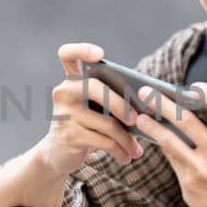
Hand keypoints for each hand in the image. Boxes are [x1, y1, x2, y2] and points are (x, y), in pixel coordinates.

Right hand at [36, 42, 145, 177]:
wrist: (58, 154)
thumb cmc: (87, 125)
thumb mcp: (97, 108)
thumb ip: (113, 98)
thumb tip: (148, 104)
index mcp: (72, 79)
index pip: (68, 55)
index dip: (82, 50)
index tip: (100, 54)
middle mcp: (64, 92)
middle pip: (95, 88)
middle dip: (121, 104)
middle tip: (137, 120)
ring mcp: (64, 114)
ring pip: (106, 122)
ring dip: (127, 139)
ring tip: (138, 150)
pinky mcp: (69, 136)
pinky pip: (104, 141)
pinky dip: (120, 151)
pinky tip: (127, 157)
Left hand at [133, 81, 206, 206]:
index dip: (205, 94)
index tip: (191, 88)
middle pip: (186, 120)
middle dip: (161, 103)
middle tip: (145, 92)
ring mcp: (203, 170)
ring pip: (170, 140)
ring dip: (151, 125)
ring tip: (140, 116)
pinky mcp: (190, 183)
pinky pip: (171, 157)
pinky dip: (161, 143)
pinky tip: (152, 135)